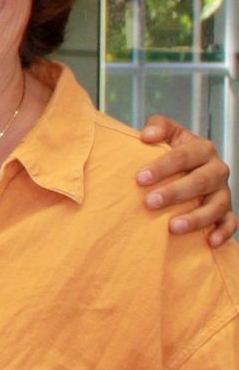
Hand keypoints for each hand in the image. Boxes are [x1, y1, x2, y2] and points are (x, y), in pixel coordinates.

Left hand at [137, 115, 233, 246]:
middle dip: (174, 193)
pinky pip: (230, 222)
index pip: (182, 156)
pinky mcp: (226, 211)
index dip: (161, 167)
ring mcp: (223, 192)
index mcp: (202, 148)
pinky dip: (223, 232)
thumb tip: (147, 136)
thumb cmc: (171, 150)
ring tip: (172, 227)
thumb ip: (158, 127)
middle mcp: (217, 170)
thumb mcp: (166, 132)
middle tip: (149, 202)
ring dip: (195, 218)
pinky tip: (210, 242)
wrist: (187, 167)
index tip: (139, 178)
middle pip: (199, 182)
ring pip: (217, 205)